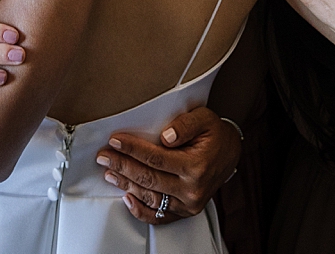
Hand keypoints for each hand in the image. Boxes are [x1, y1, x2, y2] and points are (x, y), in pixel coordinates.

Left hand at [97, 107, 240, 224]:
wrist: (230, 153)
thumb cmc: (214, 134)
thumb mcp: (204, 118)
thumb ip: (185, 124)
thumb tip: (166, 136)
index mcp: (196, 166)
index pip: (156, 158)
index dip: (132, 149)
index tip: (115, 141)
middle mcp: (192, 189)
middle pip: (149, 178)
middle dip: (122, 166)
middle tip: (104, 156)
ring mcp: (189, 203)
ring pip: (150, 197)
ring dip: (126, 185)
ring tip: (110, 172)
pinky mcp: (185, 211)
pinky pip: (159, 216)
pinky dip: (140, 210)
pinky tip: (127, 198)